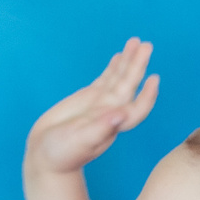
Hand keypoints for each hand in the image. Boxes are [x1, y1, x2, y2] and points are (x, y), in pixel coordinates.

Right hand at [27, 38, 159, 176]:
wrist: (45, 157)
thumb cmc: (62, 155)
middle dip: (138, 65)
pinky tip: (120, 56)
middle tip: (146, 45)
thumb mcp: (79, 142)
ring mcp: (101, 104)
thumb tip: (120, 114)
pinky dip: (114, 67)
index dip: (148, 95)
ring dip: (128, 61)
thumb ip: (99, 128)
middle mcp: (111, 112)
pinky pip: (105, 79)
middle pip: (129, 85)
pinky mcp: (88, 98)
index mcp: (113, 124)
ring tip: (136, 42)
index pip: (137, 108)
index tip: (154, 77)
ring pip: (118, 78)